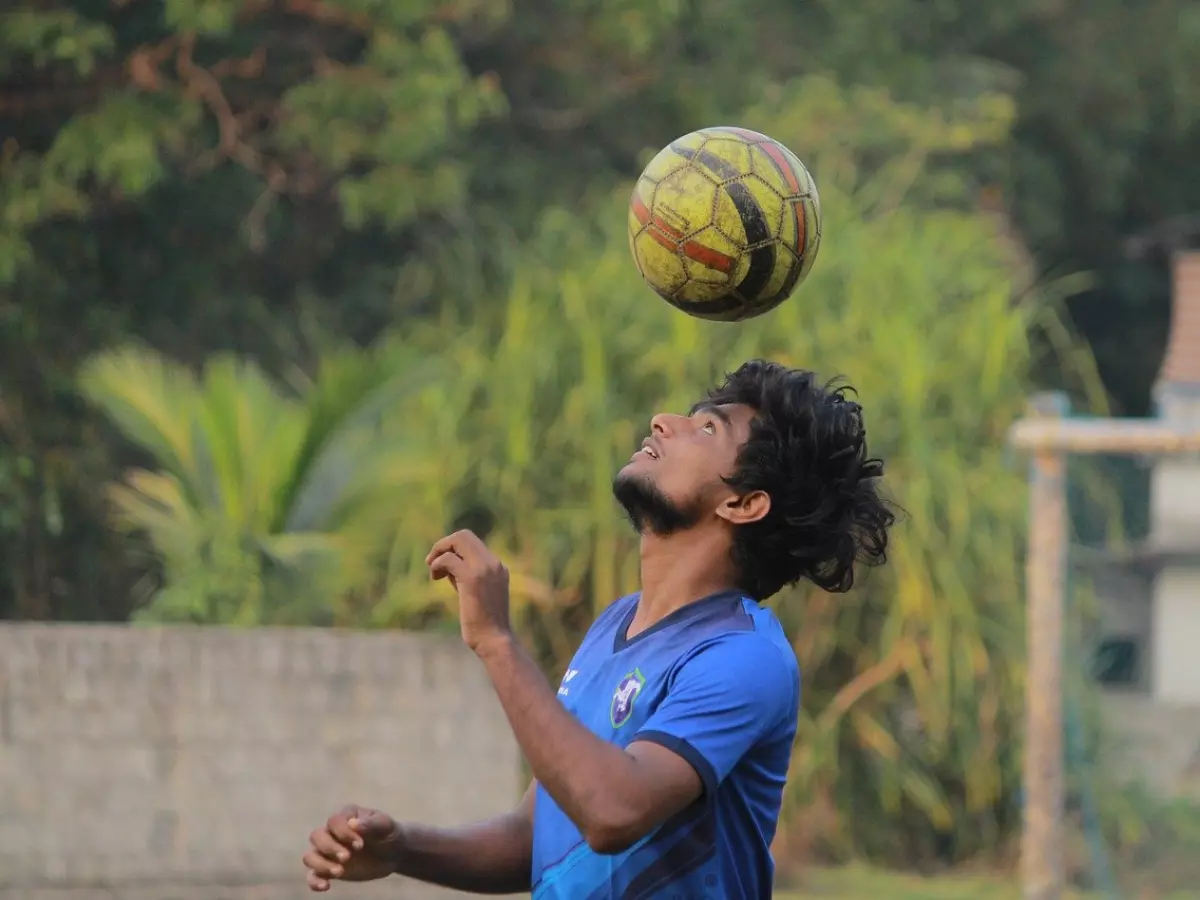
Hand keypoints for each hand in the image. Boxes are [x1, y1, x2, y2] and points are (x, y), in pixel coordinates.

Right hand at [302, 804, 403, 891]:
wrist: (394, 853)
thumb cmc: (389, 834)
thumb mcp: (386, 826)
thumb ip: (371, 824)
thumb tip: (352, 823)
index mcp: (346, 817)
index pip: (334, 821)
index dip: (343, 833)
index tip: (360, 845)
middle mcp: (333, 832)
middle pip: (316, 836)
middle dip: (329, 848)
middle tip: (347, 858)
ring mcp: (329, 852)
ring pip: (310, 856)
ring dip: (321, 864)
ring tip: (340, 872)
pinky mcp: (328, 869)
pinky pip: (312, 875)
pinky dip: (314, 881)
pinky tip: (325, 886)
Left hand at [426, 529, 512, 652]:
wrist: (495, 640)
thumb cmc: (484, 625)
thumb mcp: (475, 595)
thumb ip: (466, 577)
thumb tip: (447, 566)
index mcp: (497, 566)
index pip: (472, 542)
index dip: (453, 549)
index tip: (443, 567)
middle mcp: (493, 563)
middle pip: (464, 535)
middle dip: (443, 545)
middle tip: (432, 563)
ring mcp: (485, 569)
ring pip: (458, 540)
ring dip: (439, 553)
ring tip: (434, 573)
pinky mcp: (472, 578)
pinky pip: (448, 559)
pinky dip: (437, 565)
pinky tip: (435, 578)